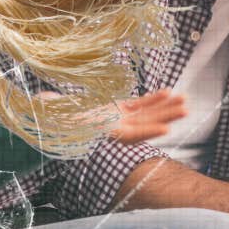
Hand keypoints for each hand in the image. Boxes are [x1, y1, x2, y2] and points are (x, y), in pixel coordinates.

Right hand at [36, 89, 186, 144]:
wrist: (47, 120)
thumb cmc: (48, 118)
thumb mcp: (51, 115)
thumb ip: (53, 112)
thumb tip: (42, 102)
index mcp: (100, 132)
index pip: (128, 135)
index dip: (147, 132)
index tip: (165, 129)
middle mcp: (112, 129)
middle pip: (144, 124)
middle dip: (165, 116)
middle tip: (186, 110)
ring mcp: (115, 119)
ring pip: (145, 114)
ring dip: (165, 108)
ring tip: (185, 101)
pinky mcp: (116, 110)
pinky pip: (138, 105)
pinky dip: (153, 99)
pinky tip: (168, 92)